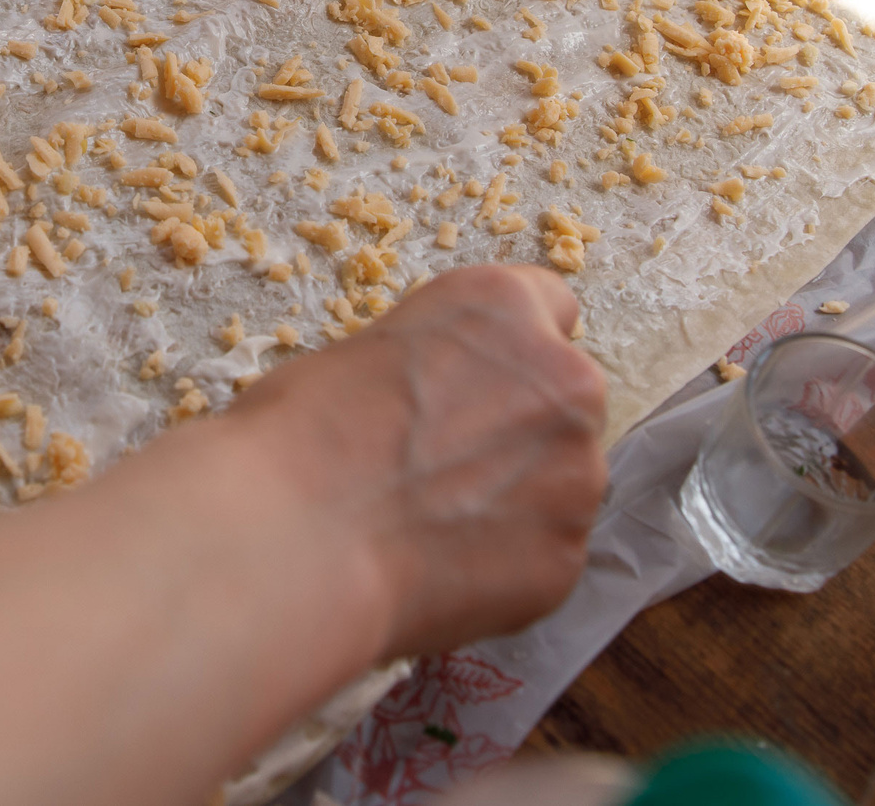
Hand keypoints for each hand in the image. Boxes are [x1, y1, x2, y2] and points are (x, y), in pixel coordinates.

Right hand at [231, 266, 609, 657]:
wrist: (297, 537)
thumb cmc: (303, 433)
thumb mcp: (366, 353)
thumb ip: (436, 366)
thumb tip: (436, 406)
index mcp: (503, 306)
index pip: (551, 306)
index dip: (509, 352)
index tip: (481, 383)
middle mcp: (563, 378)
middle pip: (566, 400)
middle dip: (522, 430)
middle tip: (450, 467)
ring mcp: (577, 472)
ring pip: (562, 484)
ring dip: (519, 500)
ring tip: (437, 527)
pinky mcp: (568, 555)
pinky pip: (545, 555)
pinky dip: (506, 567)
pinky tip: (442, 569)